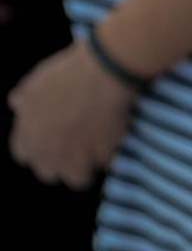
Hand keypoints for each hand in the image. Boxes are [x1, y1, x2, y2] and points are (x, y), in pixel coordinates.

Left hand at [8, 40, 134, 188]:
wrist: (103, 73)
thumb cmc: (68, 72)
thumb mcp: (37, 80)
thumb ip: (25, 97)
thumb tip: (16, 103)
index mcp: (28, 133)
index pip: (24, 155)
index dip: (39, 147)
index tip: (53, 138)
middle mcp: (48, 151)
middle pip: (49, 173)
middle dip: (61, 162)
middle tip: (77, 145)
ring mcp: (75, 157)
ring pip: (78, 178)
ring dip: (87, 166)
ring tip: (98, 148)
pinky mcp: (103, 157)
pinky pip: (107, 164)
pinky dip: (111, 154)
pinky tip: (116, 136)